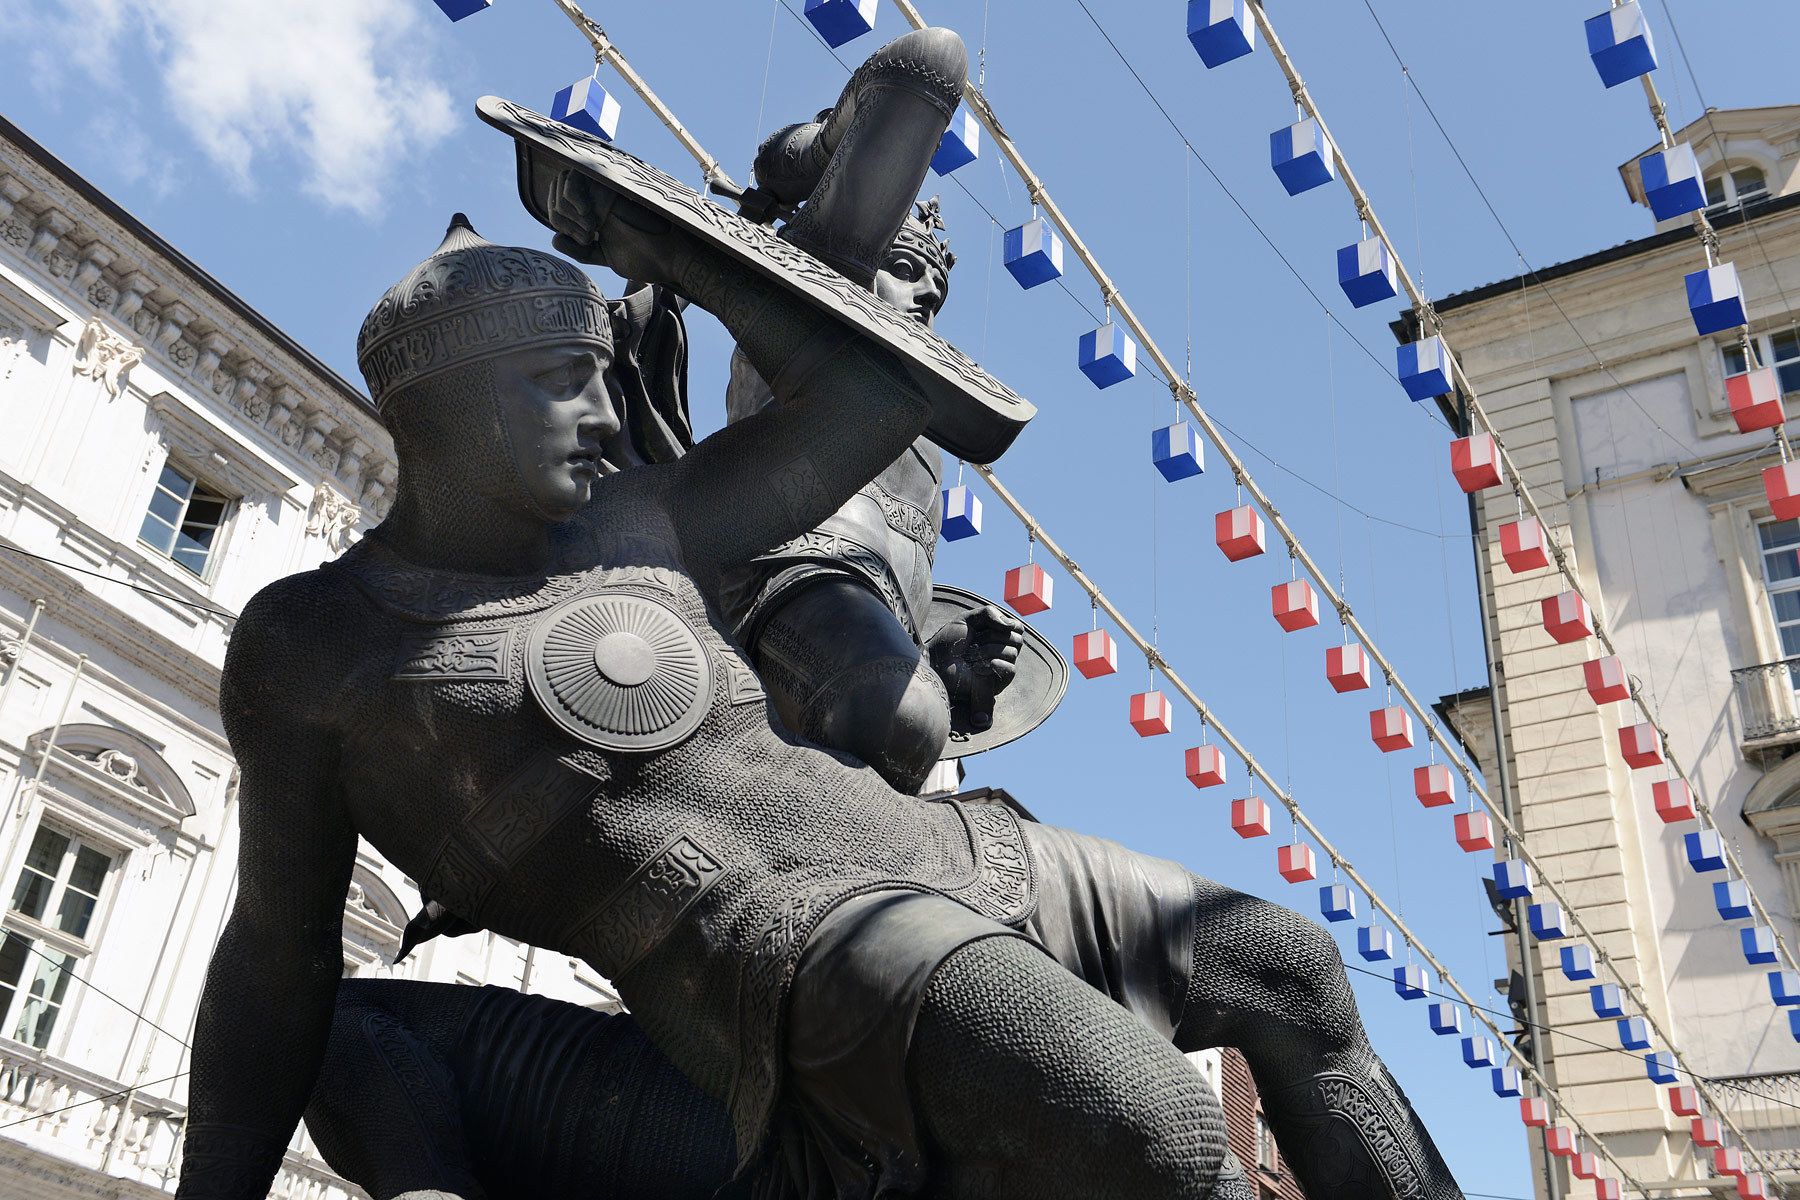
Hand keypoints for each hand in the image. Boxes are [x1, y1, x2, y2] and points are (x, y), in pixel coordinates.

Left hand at [547, 169, 696, 286]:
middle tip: (586, 236)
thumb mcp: (603, 257)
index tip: (583, 241)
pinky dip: (572, 197)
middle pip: (555, 193)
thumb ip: (579, 250)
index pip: (558, 206)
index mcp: (592, 215)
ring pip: (561, 183)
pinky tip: (590, 216)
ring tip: (592, 229)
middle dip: (560, 217)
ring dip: (568, 211)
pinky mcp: (608, 185)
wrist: (667, 256)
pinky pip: (573, 178)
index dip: (560, 223)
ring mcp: (601, 190)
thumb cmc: (643, 259)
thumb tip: (555, 239)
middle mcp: (594, 199)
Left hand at [927, 604, 1023, 732]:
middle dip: (993, 636)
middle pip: (1017, 639)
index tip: (988, 624)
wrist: (936, 661)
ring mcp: (1001, 668)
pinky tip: (978, 667)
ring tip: (971, 655)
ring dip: (989, 650)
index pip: (1018, 628)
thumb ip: (989, 613)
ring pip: (1012, 653)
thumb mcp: (967, 619)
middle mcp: (1002, 651)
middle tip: (974, 641)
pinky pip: (1011, 670)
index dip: (1008, 624)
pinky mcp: (997, 683)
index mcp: (998, 636)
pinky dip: (996, 665)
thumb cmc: (949, 641)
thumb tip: (1009, 625)